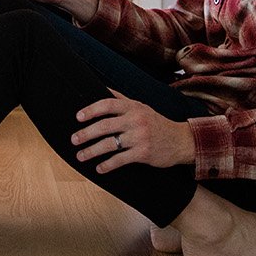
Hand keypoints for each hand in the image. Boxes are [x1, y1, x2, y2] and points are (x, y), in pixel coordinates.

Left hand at [70, 89, 194, 172]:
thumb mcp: (142, 107)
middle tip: (74, 139)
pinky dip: (107, 165)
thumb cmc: (157, 123)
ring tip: (80, 156)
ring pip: (110, 144)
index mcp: (133, 107)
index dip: (91, 110)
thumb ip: (122, 99)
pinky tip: (99, 168)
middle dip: (86, 133)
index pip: (108, 104)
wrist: (181, 140)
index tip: (78, 117)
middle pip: (105, 125)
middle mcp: (136, 120)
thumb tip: (102, 88)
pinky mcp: (143, 153)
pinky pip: (120, 159)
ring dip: (92, 151)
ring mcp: (140, 137)